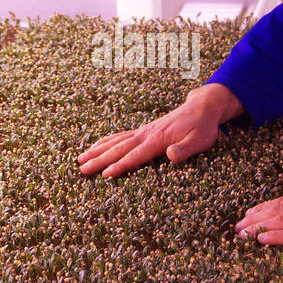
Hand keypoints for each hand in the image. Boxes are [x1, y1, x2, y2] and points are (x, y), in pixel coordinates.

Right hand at [77, 83, 242, 178]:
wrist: (201, 108)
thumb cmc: (202, 128)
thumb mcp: (201, 140)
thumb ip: (186, 149)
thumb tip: (170, 155)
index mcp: (158, 140)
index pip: (136, 155)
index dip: (120, 166)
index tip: (105, 175)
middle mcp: (146, 134)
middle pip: (119, 148)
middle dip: (99, 160)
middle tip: (81, 169)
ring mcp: (143, 131)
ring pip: (116, 141)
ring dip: (97, 150)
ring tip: (80, 159)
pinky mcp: (144, 131)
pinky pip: (120, 136)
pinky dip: (106, 141)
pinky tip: (96, 146)